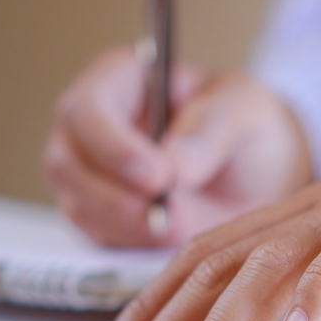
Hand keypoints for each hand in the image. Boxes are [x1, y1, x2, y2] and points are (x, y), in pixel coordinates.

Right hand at [42, 46, 312, 246]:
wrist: (254, 178)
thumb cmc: (244, 127)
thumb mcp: (245, 110)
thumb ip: (211, 129)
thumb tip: (174, 165)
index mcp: (119, 78)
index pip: (88, 108)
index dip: (114, 146)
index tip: (158, 177)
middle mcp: (89, 123)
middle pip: (66, 160)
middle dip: (115, 196)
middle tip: (169, 217)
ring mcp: (86, 171)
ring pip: (77, 203)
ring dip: (126, 225)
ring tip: (182, 228)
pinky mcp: (96, 214)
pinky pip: (95, 235)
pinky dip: (131, 243)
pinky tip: (170, 238)